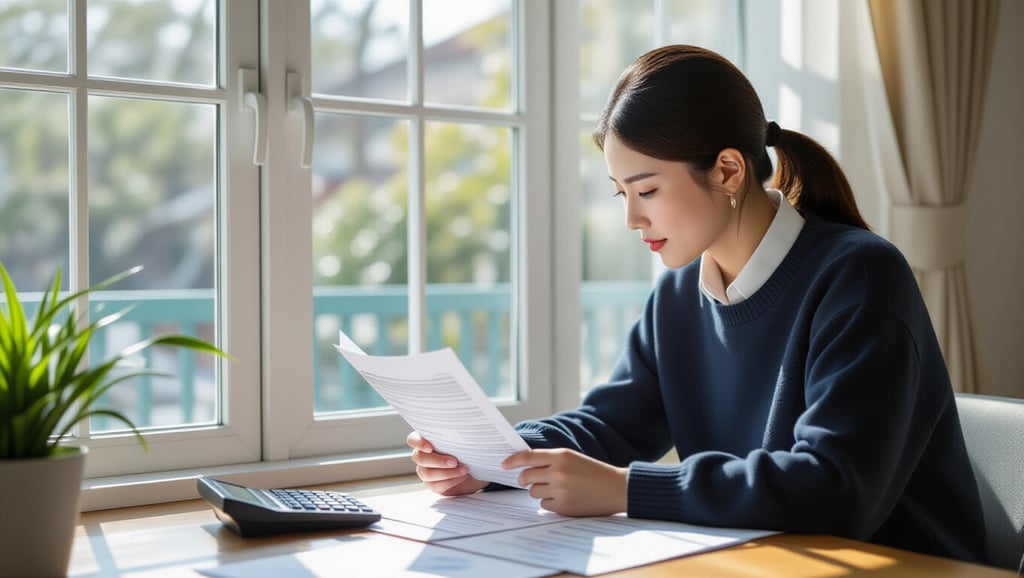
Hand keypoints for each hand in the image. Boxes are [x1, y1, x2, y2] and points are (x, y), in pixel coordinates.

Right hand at [407, 431, 488, 495]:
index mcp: (426, 440)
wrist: (475, 468)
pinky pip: (436, 485)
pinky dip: (450, 480)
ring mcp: (425, 471)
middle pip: (419, 458)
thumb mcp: (462, 440)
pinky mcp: (433, 484)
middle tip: (454, 461)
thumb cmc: (466, 450)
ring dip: (446, 472)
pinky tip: (461, 477)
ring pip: (427, 473)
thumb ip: (455, 436)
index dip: (418, 443)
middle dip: (438, 460)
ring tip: (463, 470)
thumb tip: (462, 431)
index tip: (430, 447)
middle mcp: (422, 455)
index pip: (413, 440)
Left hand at [502, 448, 627, 515]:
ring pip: (533, 492)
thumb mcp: (572, 458)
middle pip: (526, 476)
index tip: (504, 464)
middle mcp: (558, 472)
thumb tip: (524, 467)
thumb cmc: (593, 471)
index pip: (528, 457)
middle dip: (525, 479)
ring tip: (557, 489)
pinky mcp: (563, 507)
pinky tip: (563, 498)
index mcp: (561, 456)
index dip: (512, 461)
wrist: (615, 488)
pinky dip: (549, 502)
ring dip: (540, 491)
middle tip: (529, 480)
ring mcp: (560, 490)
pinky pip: (543, 505)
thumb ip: (550, 460)